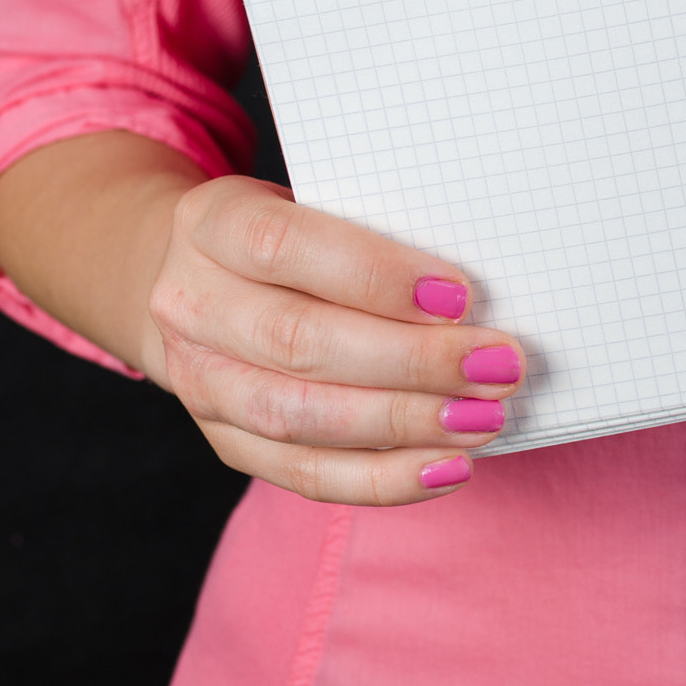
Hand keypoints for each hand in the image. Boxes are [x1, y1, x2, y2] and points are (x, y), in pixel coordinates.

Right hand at [140, 175, 523, 504]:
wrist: (204, 284)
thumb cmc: (294, 240)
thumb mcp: (317, 206)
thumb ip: (377, 236)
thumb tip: (475, 297)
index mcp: (212, 224)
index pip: (284, 246)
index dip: (374, 275)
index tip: (458, 298)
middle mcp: (190, 304)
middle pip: (299, 341)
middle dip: (411, 360)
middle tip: (495, 367)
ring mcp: (200, 382)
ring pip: (301, 416)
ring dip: (404, 423)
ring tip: (481, 419)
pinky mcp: (226, 441)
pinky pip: (305, 474)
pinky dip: (384, 479)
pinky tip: (448, 467)